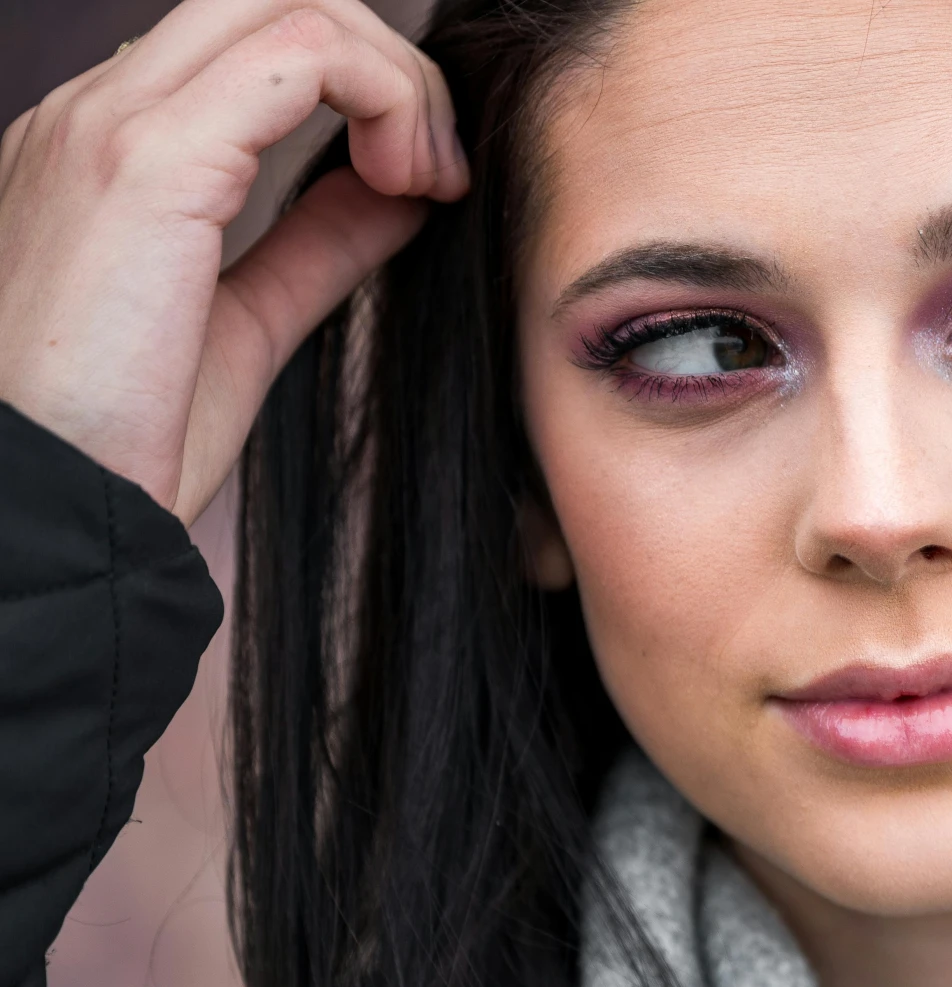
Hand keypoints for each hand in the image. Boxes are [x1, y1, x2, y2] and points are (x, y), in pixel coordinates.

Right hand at [0, 0, 466, 521]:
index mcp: (105, 147)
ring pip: (288, 5)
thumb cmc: (122, 442)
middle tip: (438, 171)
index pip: (246, 46)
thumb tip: (397, 198)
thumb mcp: (242, 322)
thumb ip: (312, 245)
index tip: (421, 182)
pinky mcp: (145, 160)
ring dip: (393, 79)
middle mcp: (94, 112)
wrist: (51, 508)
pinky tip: (408, 183)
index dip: (358, 87)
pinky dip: (384, 98)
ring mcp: (110, 124)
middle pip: (268, 0)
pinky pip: (299, 56)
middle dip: (382, 62)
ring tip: (429, 180)